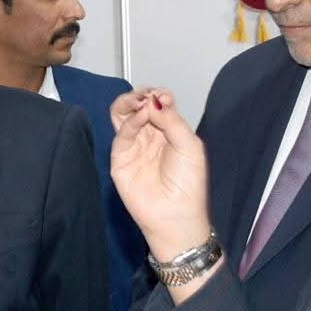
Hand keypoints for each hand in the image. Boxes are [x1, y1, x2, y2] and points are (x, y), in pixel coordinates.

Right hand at [109, 88, 213, 261]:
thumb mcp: (190, 145)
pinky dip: (131, 120)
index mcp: (168, 132)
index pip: (158, 105)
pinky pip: (122, 134)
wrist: (175, 214)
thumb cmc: (188, 183)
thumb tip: (153, 100)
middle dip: (142, 95)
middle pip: (138, 106)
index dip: (159, 96)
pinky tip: (141, 115)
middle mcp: (149, 136)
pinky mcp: (120, 158)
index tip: (165, 96)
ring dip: (130, 102)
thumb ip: (172, 120)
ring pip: (122, 115)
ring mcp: (133, 146)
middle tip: (149, 96)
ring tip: (141, 101)